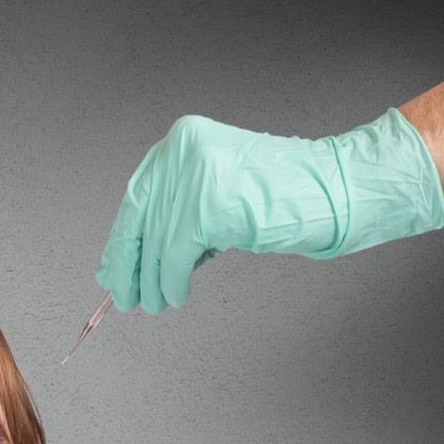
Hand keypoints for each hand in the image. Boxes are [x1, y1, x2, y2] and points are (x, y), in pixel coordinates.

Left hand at [95, 110, 443, 313]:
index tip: (111, 268)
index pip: (137, 196)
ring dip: (152, 282)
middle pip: (137, 219)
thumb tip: (122, 261)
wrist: (332, 190)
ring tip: (154, 303)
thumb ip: (172, 219)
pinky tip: (178, 296)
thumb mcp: (214, 197)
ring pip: (154, 244)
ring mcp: (193, 176)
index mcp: (182, 139)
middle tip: (123, 295)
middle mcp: (182, 150)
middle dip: (126, 264)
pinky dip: (172, 283)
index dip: (122, 239)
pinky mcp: (206, 206)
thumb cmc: (279, 195)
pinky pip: (173, 258)